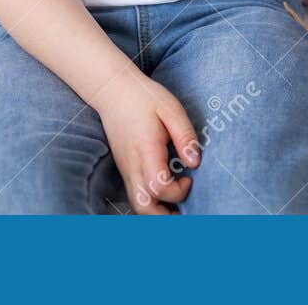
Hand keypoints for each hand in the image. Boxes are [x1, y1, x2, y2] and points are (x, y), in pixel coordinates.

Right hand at [93, 74, 200, 214]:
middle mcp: (132, 166)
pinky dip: (150, 203)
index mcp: (145, 151)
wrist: (112, 91)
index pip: (159, 187)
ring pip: (137, 205)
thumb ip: (185, 135)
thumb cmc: (144, 97)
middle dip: (165, 217)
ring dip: (157, 212)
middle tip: (185, 208)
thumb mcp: (171, 108)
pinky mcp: (125, 169)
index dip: (178, 191)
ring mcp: (126, 169)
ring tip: (177, 206)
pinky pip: (135, 195)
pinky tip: (165, 194)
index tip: (190, 177)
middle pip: (143, 208)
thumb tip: (195, 163)